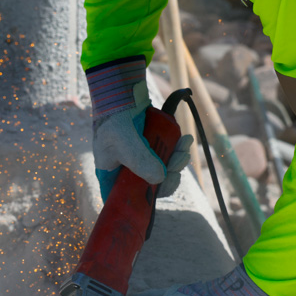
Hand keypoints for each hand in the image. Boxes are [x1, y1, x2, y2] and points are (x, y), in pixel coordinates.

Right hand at [87, 58, 193, 199]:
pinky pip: (168, 158)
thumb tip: (161, 178)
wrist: (124, 91)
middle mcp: (125, 172)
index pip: (123, 200)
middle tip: (178, 164)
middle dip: (168, 178)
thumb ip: (140, 160)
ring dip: (177, 162)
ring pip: (163, 173)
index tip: (158, 192)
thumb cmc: (115, 116)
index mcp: (111, 175)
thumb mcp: (124, 140)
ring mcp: (140, 161)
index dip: (140, 203)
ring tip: (184, 146)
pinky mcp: (153, 150)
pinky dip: (178, 150)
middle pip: (150, 189)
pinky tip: (184, 140)